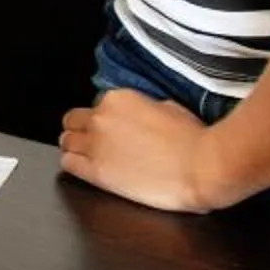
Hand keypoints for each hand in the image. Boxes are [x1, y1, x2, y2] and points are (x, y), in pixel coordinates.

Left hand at [58, 90, 220, 211]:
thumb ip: (145, 108)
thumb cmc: (195, 139)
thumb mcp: (170, 108)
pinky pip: (68, 163)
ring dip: (77, 146)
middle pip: (75, 120)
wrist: (202, 167)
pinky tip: (86, 168)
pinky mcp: (96, 171)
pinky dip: (73, 163)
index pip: (98, 105)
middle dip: (84, 129)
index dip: (106, 119)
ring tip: (91, 157)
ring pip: (67, 140)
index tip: (114, 129)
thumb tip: (141, 115)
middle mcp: (102, 117)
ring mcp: (96, 144)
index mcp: (119, 98)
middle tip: (98, 142)